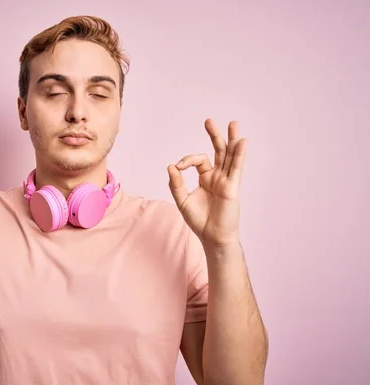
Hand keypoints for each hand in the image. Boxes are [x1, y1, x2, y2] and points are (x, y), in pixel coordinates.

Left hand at [167, 119, 245, 246]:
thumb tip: (171, 166)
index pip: (198, 160)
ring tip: (233, 123)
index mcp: (206, 178)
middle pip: (218, 151)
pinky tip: (242, 142)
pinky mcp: (232, 187)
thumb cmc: (199, 221)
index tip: (178, 167)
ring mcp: (227, 181)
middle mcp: (218, 177)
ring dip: (231, 140)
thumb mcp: (182, 200)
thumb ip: (176, 183)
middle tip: (208, 120)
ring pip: (230, 156)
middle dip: (214, 136)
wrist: (212, 237)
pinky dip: (239, 155)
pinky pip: (236, 168)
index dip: (187, 159)